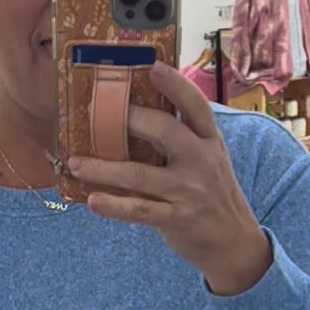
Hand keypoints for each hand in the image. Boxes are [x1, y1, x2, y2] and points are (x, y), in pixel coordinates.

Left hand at [68, 60, 273, 295]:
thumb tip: (138, 117)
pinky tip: (93, 201)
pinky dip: (115, 206)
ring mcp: (189, 191)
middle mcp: (201, 161)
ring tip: (75, 163)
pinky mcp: (177, 219)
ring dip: (104, 168)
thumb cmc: (212, 195)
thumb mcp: (209, 160)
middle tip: (95, 112)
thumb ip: (182, 140)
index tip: (152, 66)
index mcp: (209, 141)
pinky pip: (140, 210)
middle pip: (164, 130)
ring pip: (140, 173)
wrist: (234, 243)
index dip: (175, 84)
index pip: (195, 105)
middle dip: (129, 119)